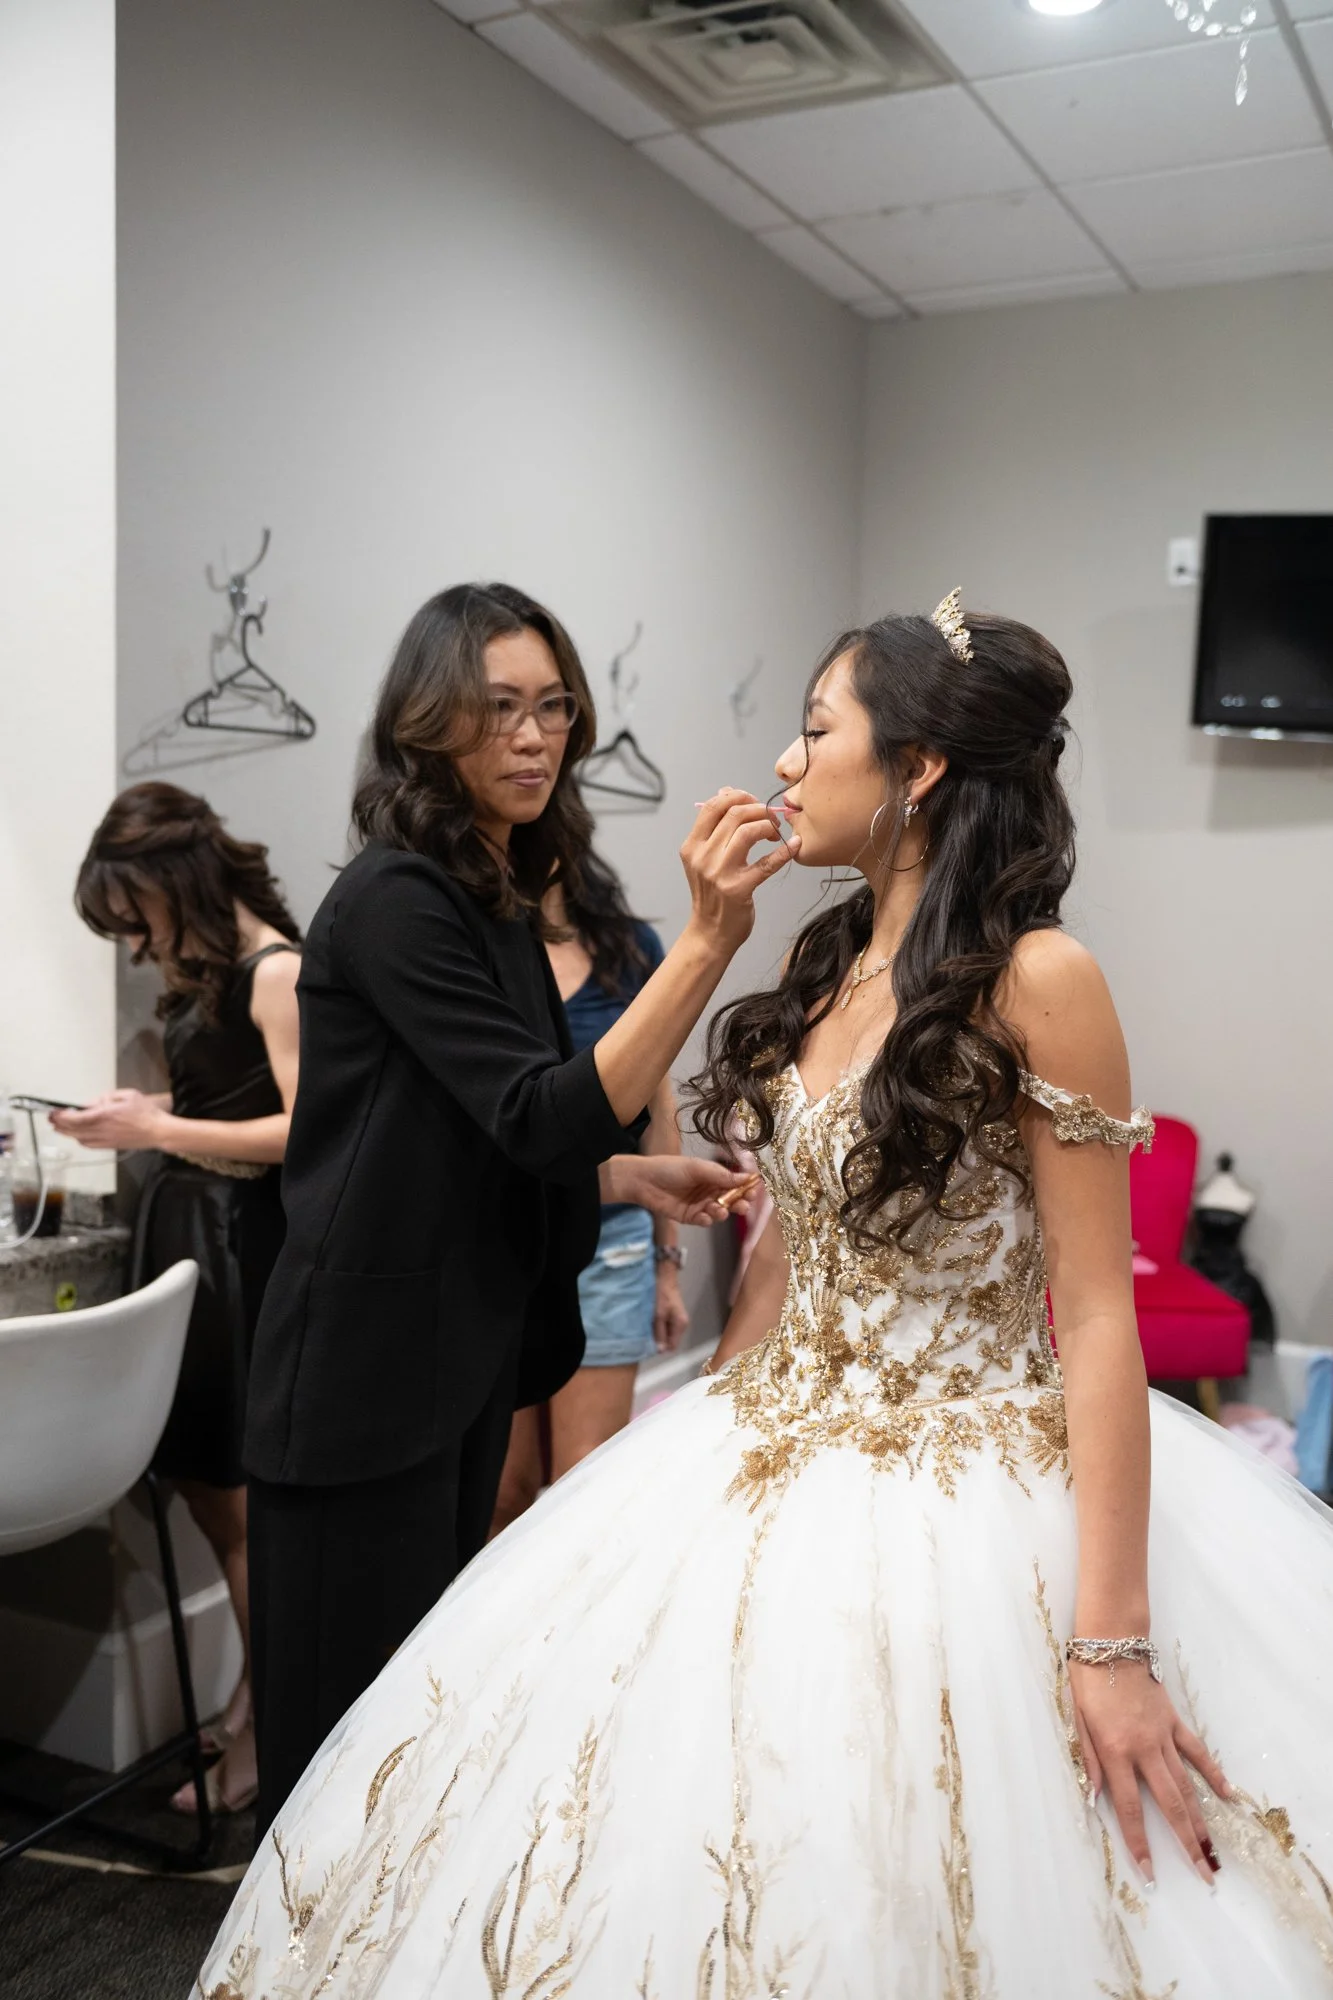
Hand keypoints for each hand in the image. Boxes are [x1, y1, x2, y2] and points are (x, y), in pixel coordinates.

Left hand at [50, 1089, 169, 1151]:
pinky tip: (77, 1137)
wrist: (158, 1131)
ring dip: (67, 1133)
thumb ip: (108, 1097)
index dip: (62, 1116)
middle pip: (74, 1129)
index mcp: (105, 1115)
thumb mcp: (129, 1095)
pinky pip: (89, 1145)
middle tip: (51, 1119)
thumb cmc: (146, 1112)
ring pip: (79, 1138)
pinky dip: (79, 1140)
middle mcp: (101, 1129)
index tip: (54, 1112)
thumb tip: (93, 1103)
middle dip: (60, 1124)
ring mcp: (105, 1140)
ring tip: (59, 1127)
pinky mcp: (109, 1146)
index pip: (77, 1117)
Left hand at [605, 1153, 753, 1224]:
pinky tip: (703, 1216)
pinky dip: (707, 1220)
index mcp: (714, 1176)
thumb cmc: (670, 1168)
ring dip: (722, 1212)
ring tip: (716, 1208)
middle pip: (732, 1199)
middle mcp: (710, 1190)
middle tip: (743, 1206)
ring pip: (720, 1212)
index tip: (754, 1191)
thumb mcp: (697, 1168)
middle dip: (740, 1203)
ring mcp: (701, 1205)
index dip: (746, 1187)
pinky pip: (705, 1221)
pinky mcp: (690, 1217)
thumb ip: (721, 1175)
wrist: (644, 1181)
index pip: (736, 1183)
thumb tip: (748, 1177)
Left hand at [653, 1265, 690, 1350]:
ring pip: (666, 1333)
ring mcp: (676, 1320)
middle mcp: (681, 1324)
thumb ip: (659, 1332)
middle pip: (669, 1340)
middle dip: (658, 1339)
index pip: (672, 1346)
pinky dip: (657, 1325)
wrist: (664, 1278)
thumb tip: (660, 1350)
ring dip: (657, 1331)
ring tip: (647, 1325)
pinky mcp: (671, 1315)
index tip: (649, 1343)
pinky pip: (664, 1326)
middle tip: (646, 1333)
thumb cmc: (662, 1295)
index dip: (661, 1347)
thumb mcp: (659, 1315)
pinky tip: (650, 1320)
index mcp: (680, 1325)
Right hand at [681, 790, 798, 954]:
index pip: (713, 806)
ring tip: (775, 834)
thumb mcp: (703, 858)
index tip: (753, 803)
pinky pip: (767, 863)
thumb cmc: (712, 893)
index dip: (737, 796)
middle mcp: (703, 857)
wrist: (710, 933)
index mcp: (692, 846)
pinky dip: (784, 851)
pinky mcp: (739, 889)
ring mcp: (719, 873)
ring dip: (768, 826)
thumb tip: (726, 791)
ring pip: (748, 831)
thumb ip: (713, 827)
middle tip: (771, 818)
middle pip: (734, 814)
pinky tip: (794, 847)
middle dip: (759, 809)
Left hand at [1070, 1660, 1230, 1887]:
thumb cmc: (1086, 1681)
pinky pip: (1197, 1751)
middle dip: (1186, 1843)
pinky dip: (1213, 1772)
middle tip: (1204, 1875)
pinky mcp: (1174, 1721)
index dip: (1139, 1843)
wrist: (1110, 1643)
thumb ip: (1089, 1761)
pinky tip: (1227, 1794)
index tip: (1149, 1873)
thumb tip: (1095, 1799)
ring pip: (1186, 1784)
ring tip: (1214, 1850)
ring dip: (1201, 1819)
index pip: (1128, 1808)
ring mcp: (1163, 1735)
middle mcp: (1143, 1749)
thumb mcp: (1076, 1720)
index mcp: (1115, 1752)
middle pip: (1170, 1805)